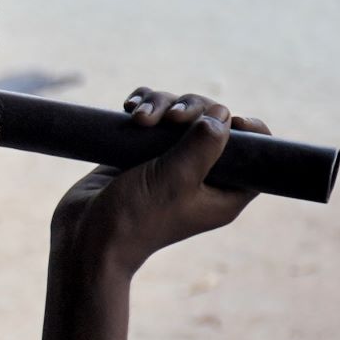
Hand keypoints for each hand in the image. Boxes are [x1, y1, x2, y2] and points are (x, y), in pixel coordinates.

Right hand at [50, 88, 270, 275]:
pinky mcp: (140, 152)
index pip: (254, 156)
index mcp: (222, 192)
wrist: (85, 235)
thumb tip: (222, 114)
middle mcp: (199, 175)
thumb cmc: (136, 217)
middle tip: (172, 118)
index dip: (251, 132)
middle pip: (214, 123)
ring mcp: (168, 162)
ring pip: (179, 115)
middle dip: (193, 109)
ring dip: (161, 104)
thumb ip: (203, 145)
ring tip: (139, 119)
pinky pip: (152, 117)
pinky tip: (129, 108)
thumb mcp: (176, 179)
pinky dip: (144, 106)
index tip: (233, 120)